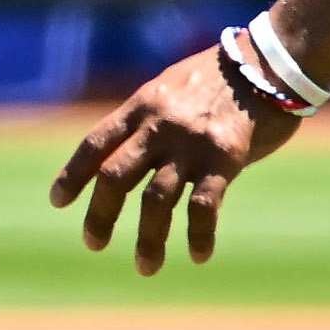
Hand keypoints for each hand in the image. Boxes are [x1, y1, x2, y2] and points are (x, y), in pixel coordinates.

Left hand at [52, 48, 290, 275]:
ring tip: (145, 267)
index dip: (73, 174)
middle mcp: (160, 125)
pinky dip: (198, 236)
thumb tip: (126, 156)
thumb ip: (149, 119)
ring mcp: (191, 143)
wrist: (271, 62)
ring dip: (148, 240)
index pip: (95, 143)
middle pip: (116, 177)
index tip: (58, 202)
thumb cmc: (222, 77)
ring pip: (156, 201)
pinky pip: (203, 207)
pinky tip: (196, 256)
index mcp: (142, 105)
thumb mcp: (172, 87)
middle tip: (94, 243)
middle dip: (100, 215)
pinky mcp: (225, 158)